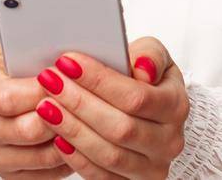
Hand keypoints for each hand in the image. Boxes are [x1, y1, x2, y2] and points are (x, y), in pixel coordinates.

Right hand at [0, 43, 75, 177]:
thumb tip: (67, 54)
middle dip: (60, 117)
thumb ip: (40, 44)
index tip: (68, 80)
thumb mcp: (26, 44)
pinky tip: (75, 143)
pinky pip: (40, 176)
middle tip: (84, 104)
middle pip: (24, 130)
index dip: (42, 91)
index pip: (7, 97)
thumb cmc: (25, 64)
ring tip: (85, 123)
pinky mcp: (6, 173)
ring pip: (37, 157)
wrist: (15, 85)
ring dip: (65, 141)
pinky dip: (63, 162)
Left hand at [30, 36, 188, 179]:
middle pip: (120, 127)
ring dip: (73, 130)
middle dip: (79, 103)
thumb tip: (142, 67)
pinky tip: (57, 137)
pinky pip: (101, 176)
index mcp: (176, 106)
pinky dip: (76, 158)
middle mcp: (169, 142)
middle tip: (49, 81)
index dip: (99, 80)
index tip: (67, 62)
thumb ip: (150, 54)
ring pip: (109, 155)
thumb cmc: (147, 79)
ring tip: (46, 106)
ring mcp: (152, 168)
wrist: (152, 114)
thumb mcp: (154, 57)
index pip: (136, 97)